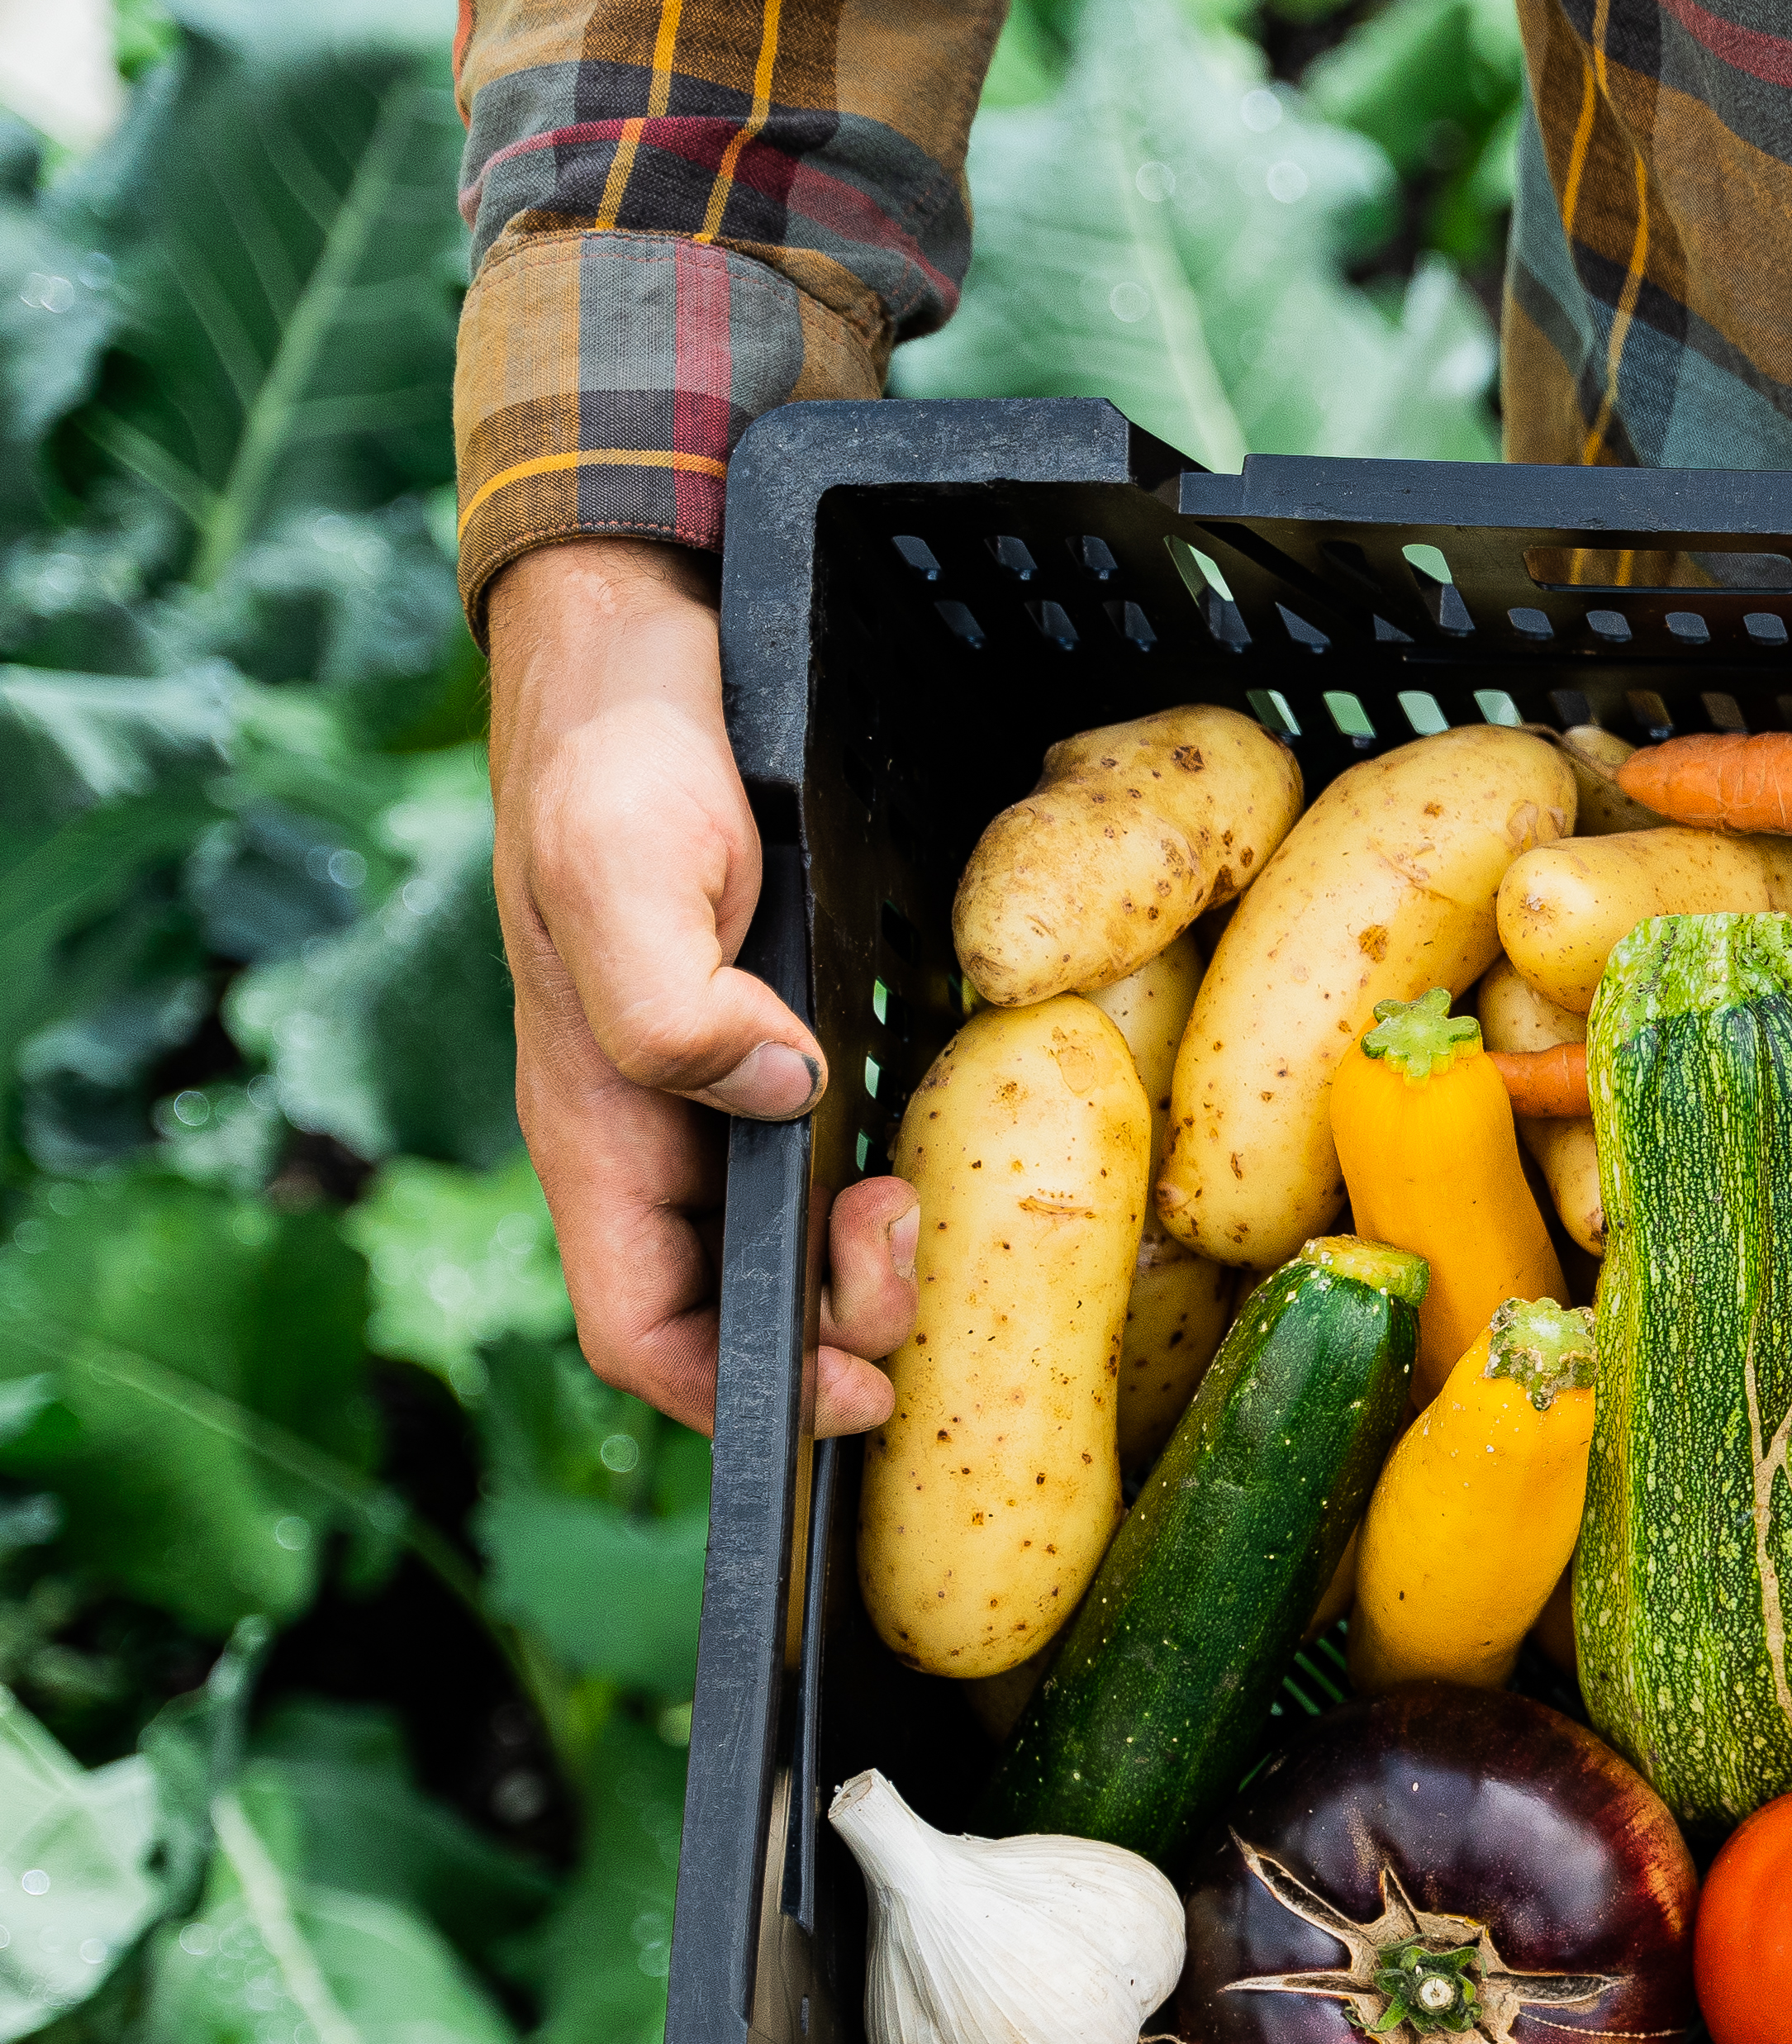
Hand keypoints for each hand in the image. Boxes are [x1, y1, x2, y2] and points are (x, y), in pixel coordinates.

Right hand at [490, 539, 917, 1438]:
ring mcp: (717, 1095)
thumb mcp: (623, 867)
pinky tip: (942, 1160)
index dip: (740, 1395)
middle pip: (737, 1313)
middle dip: (839, 1323)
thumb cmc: (620, 752)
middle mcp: (656, 1133)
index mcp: (596, 1125)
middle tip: (915, 1237)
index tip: (855, 1390)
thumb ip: (668, 1002)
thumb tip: (772, 1091)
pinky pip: (827, 1163)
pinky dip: (885, 1191)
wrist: (653, 648)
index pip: (642, 1332)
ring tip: (926, 1200)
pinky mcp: (778, 1042)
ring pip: (792, 1249)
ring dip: (871, 1267)